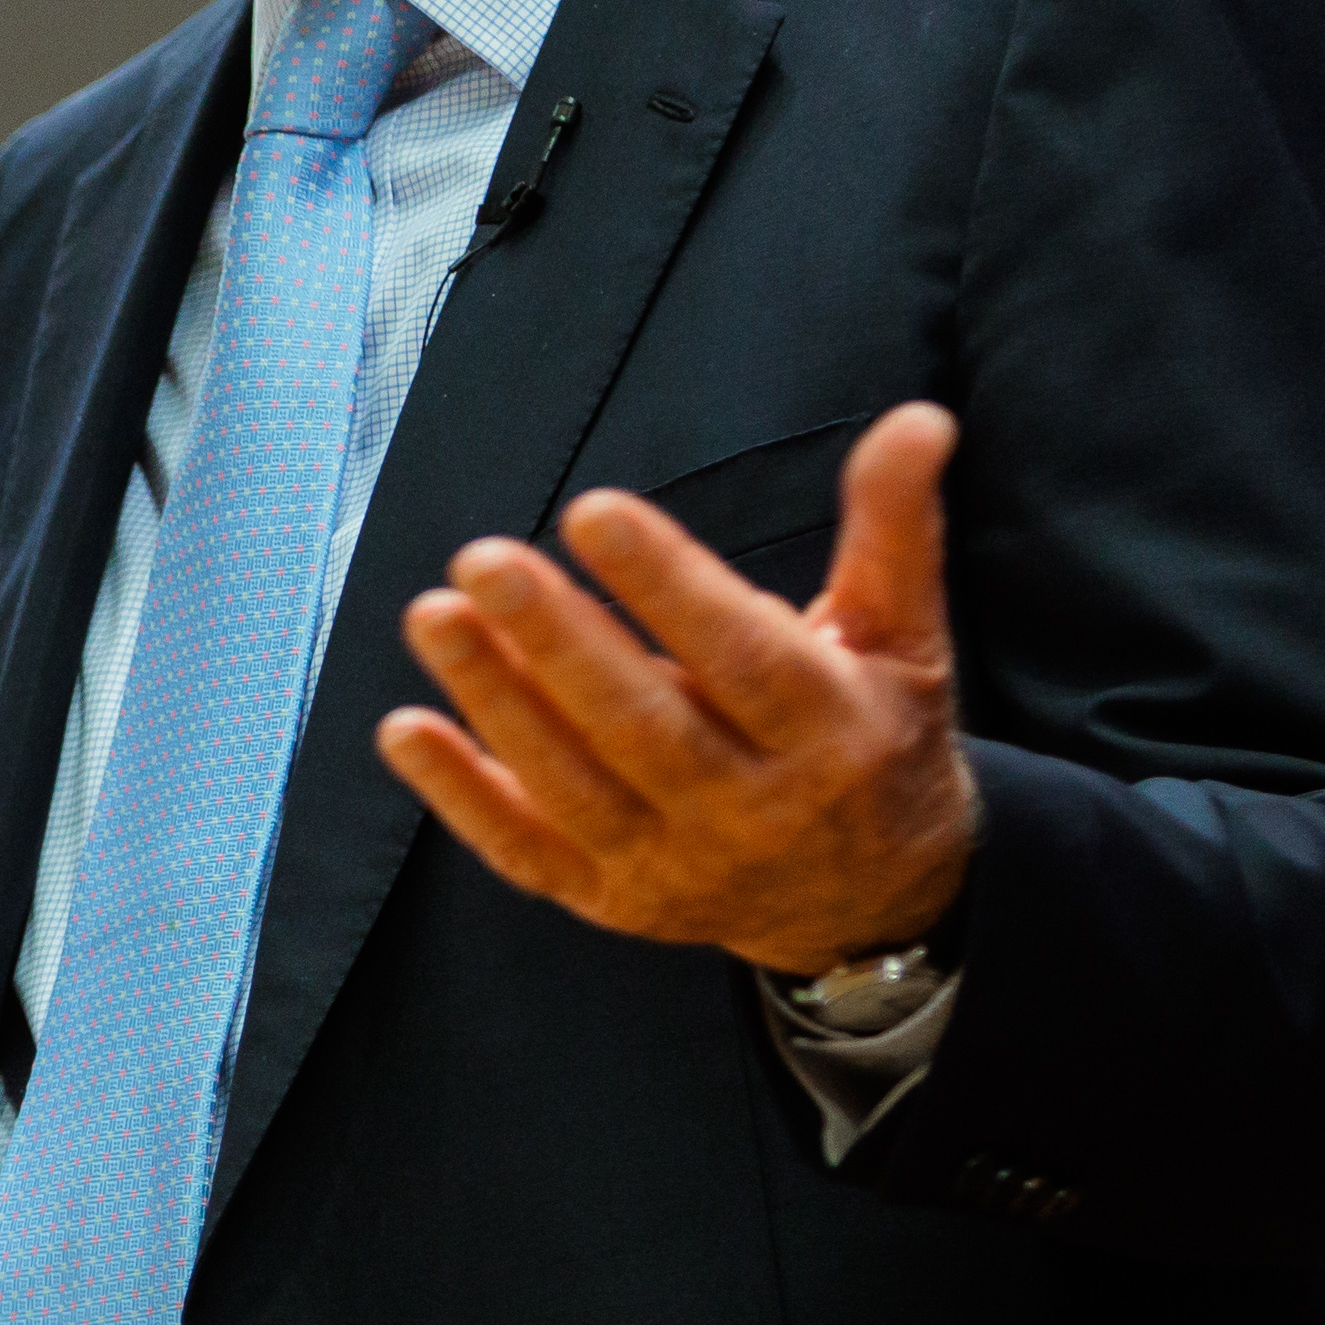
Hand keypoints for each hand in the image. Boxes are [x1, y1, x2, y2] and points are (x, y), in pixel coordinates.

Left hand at [373, 402, 977, 972]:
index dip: (669, 588)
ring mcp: (677, 866)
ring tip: (435, 614)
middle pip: (645, 727)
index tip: (595, 511)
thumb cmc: (878, 740)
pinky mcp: (614, 900)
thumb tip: (918, 419)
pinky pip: (528, 853)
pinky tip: (405, 728)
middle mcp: (755, 811)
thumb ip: (894, 530)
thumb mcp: (903, 639)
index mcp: (831, 733)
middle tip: (483, 557)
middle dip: (558, 642)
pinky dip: (463, 799)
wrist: (877, 905)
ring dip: (497, 702)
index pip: (745, 658)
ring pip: (576, 788)